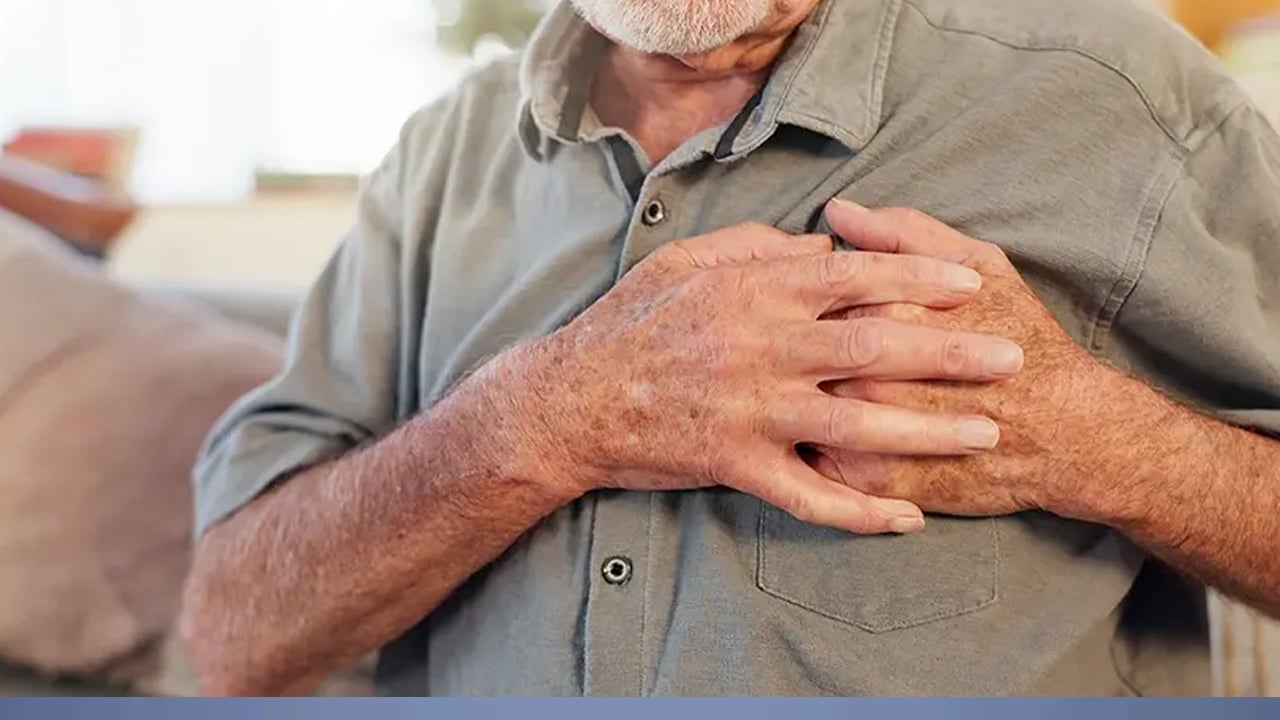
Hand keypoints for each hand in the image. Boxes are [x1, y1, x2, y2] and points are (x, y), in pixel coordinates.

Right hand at [512, 222, 1026, 533]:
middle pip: (873, 349)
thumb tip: (822, 244)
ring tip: (986, 432)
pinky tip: (907, 519)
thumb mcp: (686, 260)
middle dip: (949, 353)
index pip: (853, 278)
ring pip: (855, 425)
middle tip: (1011, 357)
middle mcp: (760, 349)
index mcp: (752, 293)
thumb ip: (757, 247)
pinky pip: (807, 495)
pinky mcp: (735, 465)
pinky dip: (860, 511)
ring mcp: (749, 412)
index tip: (972, 282)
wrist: (569, 400)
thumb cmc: (631, 321)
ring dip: (928, 430)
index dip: (918, 278)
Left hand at [811, 201, 1130, 518]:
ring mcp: (868, 430)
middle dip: (786, 352)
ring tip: (793, 389)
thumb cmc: (1023, 339)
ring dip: (786, 400)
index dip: (799, 297)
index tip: (801, 302)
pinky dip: (805, 447)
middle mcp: (869, 372)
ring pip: (797, 410)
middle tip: (789, 351)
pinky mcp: (873, 478)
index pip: (810, 294)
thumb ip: (903, 235)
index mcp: (886, 311)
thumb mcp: (979, 265)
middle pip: (796, 355)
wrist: (1068, 433)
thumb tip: (837, 210)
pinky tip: (809, 433)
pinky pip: (814, 463)